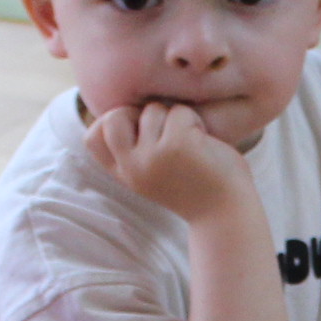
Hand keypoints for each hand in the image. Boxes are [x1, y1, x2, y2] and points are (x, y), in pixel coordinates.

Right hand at [88, 101, 251, 224]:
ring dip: (176, 117)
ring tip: (193, 141)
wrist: (228, 215)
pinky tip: (204, 142)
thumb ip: (139, 147)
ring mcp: (151, 158)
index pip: (92, 139)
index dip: (110, 122)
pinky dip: (194, 120)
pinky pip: (179, 112)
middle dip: (137, 111)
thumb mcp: (157, 170)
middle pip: (112, 118)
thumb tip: (132, 104)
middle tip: (164, 126)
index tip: (140, 129)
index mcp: (125, 175)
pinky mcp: (175, 146)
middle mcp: (132, 168)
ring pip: (152, 110)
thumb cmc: (198, 187)